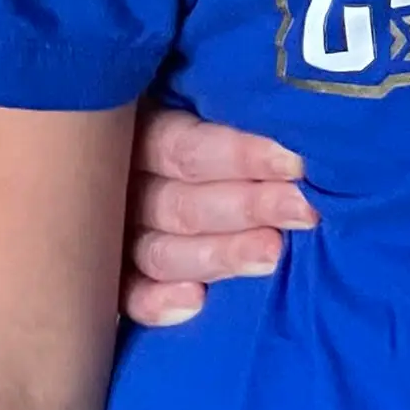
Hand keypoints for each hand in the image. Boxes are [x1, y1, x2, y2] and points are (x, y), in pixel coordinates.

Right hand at [122, 108, 315, 327]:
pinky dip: (157, 302)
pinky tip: (194, 302)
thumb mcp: (198, 108)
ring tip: (271, 254)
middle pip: (182, 203)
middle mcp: (125, 186)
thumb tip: (294, 130)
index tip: (293, 164)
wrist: (108, 166)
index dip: (241, 156)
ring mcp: (115, 237)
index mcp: (141, 131)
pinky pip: (129, 298)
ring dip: (219, 254)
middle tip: (300, 210)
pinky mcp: (115, 281)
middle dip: (247, 207)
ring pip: (161, 252)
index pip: (186, 147)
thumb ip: (231, 116)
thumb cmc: (200, 115)